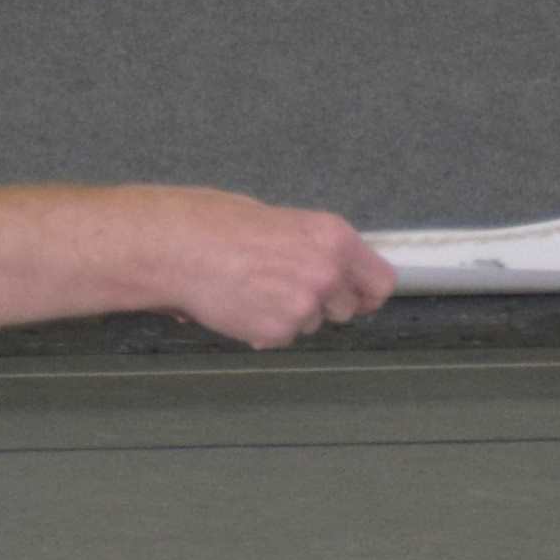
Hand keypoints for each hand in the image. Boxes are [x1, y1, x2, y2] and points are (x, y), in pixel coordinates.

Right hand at [158, 196, 397, 349]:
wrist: (179, 247)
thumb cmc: (219, 225)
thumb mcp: (285, 221)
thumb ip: (318, 249)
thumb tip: (336, 270)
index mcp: (335, 238)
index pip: (381, 283)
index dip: (365, 293)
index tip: (355, 297)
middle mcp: (328, 272)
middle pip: (347, 308)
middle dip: (323, 304)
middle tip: (286, 288)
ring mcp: (305, 306)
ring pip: (313, 324)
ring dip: (291, 315)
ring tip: (255, 289)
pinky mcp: (278, 332)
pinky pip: (282, 337)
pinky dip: (264, 327)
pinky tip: (242, 304)